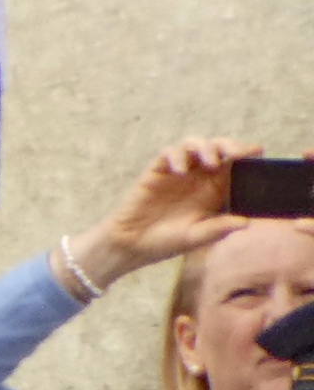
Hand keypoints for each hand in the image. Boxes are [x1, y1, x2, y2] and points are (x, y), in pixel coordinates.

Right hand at [87, 142, 254, 285]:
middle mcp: (199, 177)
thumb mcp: (197, 237)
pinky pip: (169, 153)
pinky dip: (177, 156)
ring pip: (195, 145)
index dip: (245, 155)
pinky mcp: (157, 171)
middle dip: (229, 145)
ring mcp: (178, 172)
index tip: (256, 152)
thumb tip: (246, 222)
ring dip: (205, 148)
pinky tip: (180, 170)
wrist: (132, 245)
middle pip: (218, 148)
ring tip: (210, 162)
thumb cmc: (167, 242)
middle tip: (235, 153)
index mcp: (215, 190)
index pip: (235, 165)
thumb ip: (219, 228)